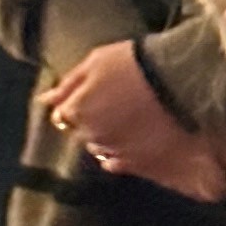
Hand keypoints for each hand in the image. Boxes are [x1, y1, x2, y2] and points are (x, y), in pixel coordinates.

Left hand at [48, 45, 225, 199]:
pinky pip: (120, 164)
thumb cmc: (136, 64)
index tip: (93, 95)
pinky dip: (123, 153)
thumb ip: (68, 85)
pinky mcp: (140, 164)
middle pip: (82, 134)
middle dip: (91, 122)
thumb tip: (45, 101)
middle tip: (114, 104)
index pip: (63, 117)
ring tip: (128, 119)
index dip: (77, 104)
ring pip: (101, 149)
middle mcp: (93, 137)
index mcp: (78, 112)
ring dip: (108, 137)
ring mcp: (117, 152)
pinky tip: (134, 140)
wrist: (181, 79)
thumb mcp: (96, 62)